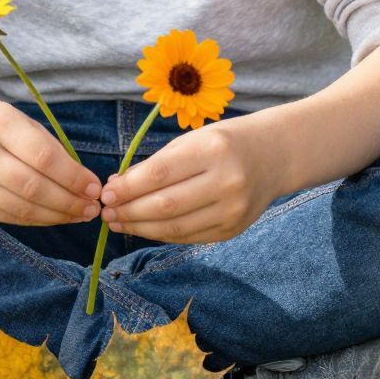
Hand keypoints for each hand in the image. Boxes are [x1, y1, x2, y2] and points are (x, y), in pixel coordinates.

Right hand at [0, 95, 101, 227]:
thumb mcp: (21, 121)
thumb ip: (50, 150)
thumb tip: (85, 185)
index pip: (43, 157)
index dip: (73, 177)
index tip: (94, 187)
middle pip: (33, 187)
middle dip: (69, 202)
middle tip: (92, 208)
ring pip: (21, 208)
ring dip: (56, 216)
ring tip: (79, 215)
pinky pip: (9, 217)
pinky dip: (36, 220)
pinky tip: (54, 217)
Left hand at [99, 122, 280, 245]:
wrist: (274, 156)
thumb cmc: (224, 143)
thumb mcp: (192, 140)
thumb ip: (156, 164)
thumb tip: (116, 188)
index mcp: (212, 150)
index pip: (160, 174)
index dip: (128, 188)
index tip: (105, 194)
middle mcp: (226, 181)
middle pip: (165, 206)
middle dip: (129, 212)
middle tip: (106, 213)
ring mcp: (233, 210)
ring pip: (175, 228)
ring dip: (140, 228)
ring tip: (118, 223)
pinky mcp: (233, 230)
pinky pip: (188, 237)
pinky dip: (161, 234)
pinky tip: (144, 228)